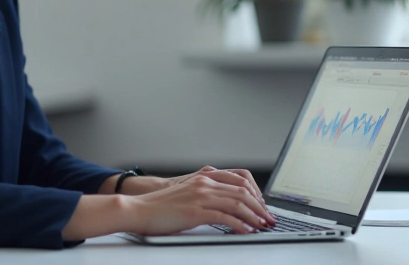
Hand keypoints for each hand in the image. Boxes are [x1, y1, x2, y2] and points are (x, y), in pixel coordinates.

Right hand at [125, 172, 275, 235]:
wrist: (140, 209)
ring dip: (254, 216)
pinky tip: (247, 231)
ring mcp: (201, 196)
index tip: (262, 206)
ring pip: (237, 203)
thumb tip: (225, 205)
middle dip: (260, 207)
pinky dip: (240, 225)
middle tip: (268, 219)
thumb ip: (205, 193)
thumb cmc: (161, 205)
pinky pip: (225, 217)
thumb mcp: (187, 193)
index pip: (240, 180)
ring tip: (262, 226)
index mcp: (204, 177)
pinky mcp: (196, 211)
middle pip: (242, 191)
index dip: (256, 193)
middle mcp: (205, 183)